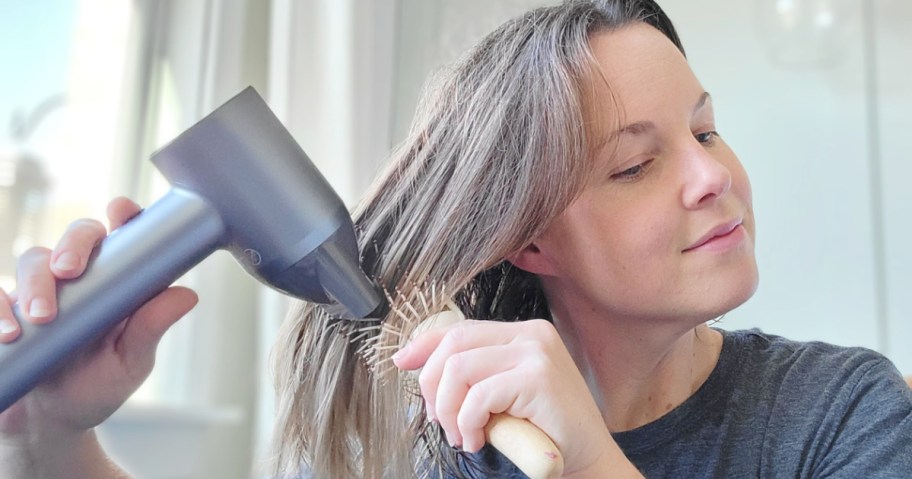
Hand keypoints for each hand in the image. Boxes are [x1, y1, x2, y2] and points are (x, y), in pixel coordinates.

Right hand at [0, 197, 197, 441]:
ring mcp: (40, 290)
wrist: (47, 423)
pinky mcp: (6, 309)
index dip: (125, 216)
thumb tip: (187, 295)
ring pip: (34, 259)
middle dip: (72, 246)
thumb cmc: (96, 386)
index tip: (122, 211)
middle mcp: (80, 278)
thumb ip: (149, 329)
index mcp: (117, 281)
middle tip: (69, 271)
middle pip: (77, 236)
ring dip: (36, 283)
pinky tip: (8, 334)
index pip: (124, 238)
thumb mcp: (129, 362)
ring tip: (41, 318)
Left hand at [393, 318, 629, 476]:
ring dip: (449, 409)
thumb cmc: (545, 429)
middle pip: (454, 344)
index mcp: (524, 333)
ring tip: (461, 435)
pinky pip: (479, 396)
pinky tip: (478, 439)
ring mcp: (536, 354)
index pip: (461, 328)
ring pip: (460, 369)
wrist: (590, 457)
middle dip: (432, 385)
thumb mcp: (504, 393)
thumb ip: (477, 375)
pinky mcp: (538, 379)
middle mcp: (531, 335)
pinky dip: (468, 421)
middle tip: (440, 421)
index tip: (402, 362)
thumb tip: (418, 364)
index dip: (425, 344)